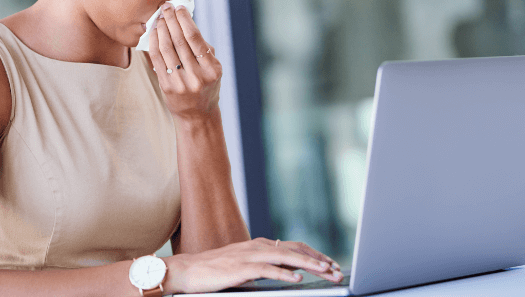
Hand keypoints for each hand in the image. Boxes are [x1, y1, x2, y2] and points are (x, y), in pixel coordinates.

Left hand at [148, 3, 221, 120]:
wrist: (197, 115)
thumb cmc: (206, 87)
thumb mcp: (213, 69)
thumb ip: (203, 49)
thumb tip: (186, 22)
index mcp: (212, 70)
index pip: (195, 39)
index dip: (185, 21)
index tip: (179, 8)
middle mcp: (196, 76)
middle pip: (179, 41)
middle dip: (171, 20)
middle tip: (166, 7)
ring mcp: (180, 83)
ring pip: (166, 48)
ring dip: (161, 29)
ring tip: (159, 18)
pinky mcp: (166, 86)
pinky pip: (157, 59)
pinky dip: (154, 43)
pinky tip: (154, 33)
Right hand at [162, 238, 343, 293]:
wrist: (188, 270)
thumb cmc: (215, 270)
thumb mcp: (245, 265)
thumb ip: (265, 264)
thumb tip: (288, 268)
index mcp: (260, 245)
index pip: (295, 246)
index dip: (315, 254)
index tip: (331, 264)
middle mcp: (258, 247)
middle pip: (295, 249)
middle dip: (318, 260)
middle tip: (335, 270)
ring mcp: (250, 256)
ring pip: (286, 256)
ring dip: (308, 264)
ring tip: (324, 272)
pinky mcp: (241, 268)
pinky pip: (267, 269)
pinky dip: (283, 273)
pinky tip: (296, 279)